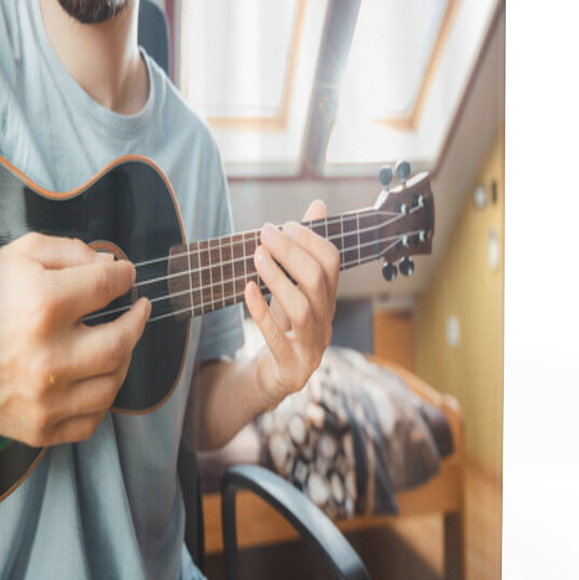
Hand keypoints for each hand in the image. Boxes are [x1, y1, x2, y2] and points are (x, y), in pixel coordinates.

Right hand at [0, 232, 149, 446]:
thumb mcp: (19, 256)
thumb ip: (72, 252)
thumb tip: (113, 266)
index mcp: (41, 306)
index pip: (107, 286)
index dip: (123, 276)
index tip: (125, 276)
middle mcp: (46, 358)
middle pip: (122, 340)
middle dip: (137, 320)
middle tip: (138, 309)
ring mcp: (43, 400)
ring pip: (113, 384)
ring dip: (123, 358)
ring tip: (115, 341)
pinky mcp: (37, 429)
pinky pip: (92, 420)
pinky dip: (101, 397)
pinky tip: (94, 376)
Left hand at [244, 200, 339, 408]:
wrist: (278, 374)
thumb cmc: (287, 324)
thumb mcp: (296, 287)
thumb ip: (306, 250)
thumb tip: (319, 204)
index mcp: (329, 299)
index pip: (331, 262)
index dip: (310, 239)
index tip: (284, 225)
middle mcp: (326, 320)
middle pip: (317, 281)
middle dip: (290, 252)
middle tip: (264, 233)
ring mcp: (312, 346)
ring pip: (302, 308)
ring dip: (277, 278)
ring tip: (257, 256)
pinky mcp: (292, 366)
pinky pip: (278, 338)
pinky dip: (262, 312)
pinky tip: (247, 290)